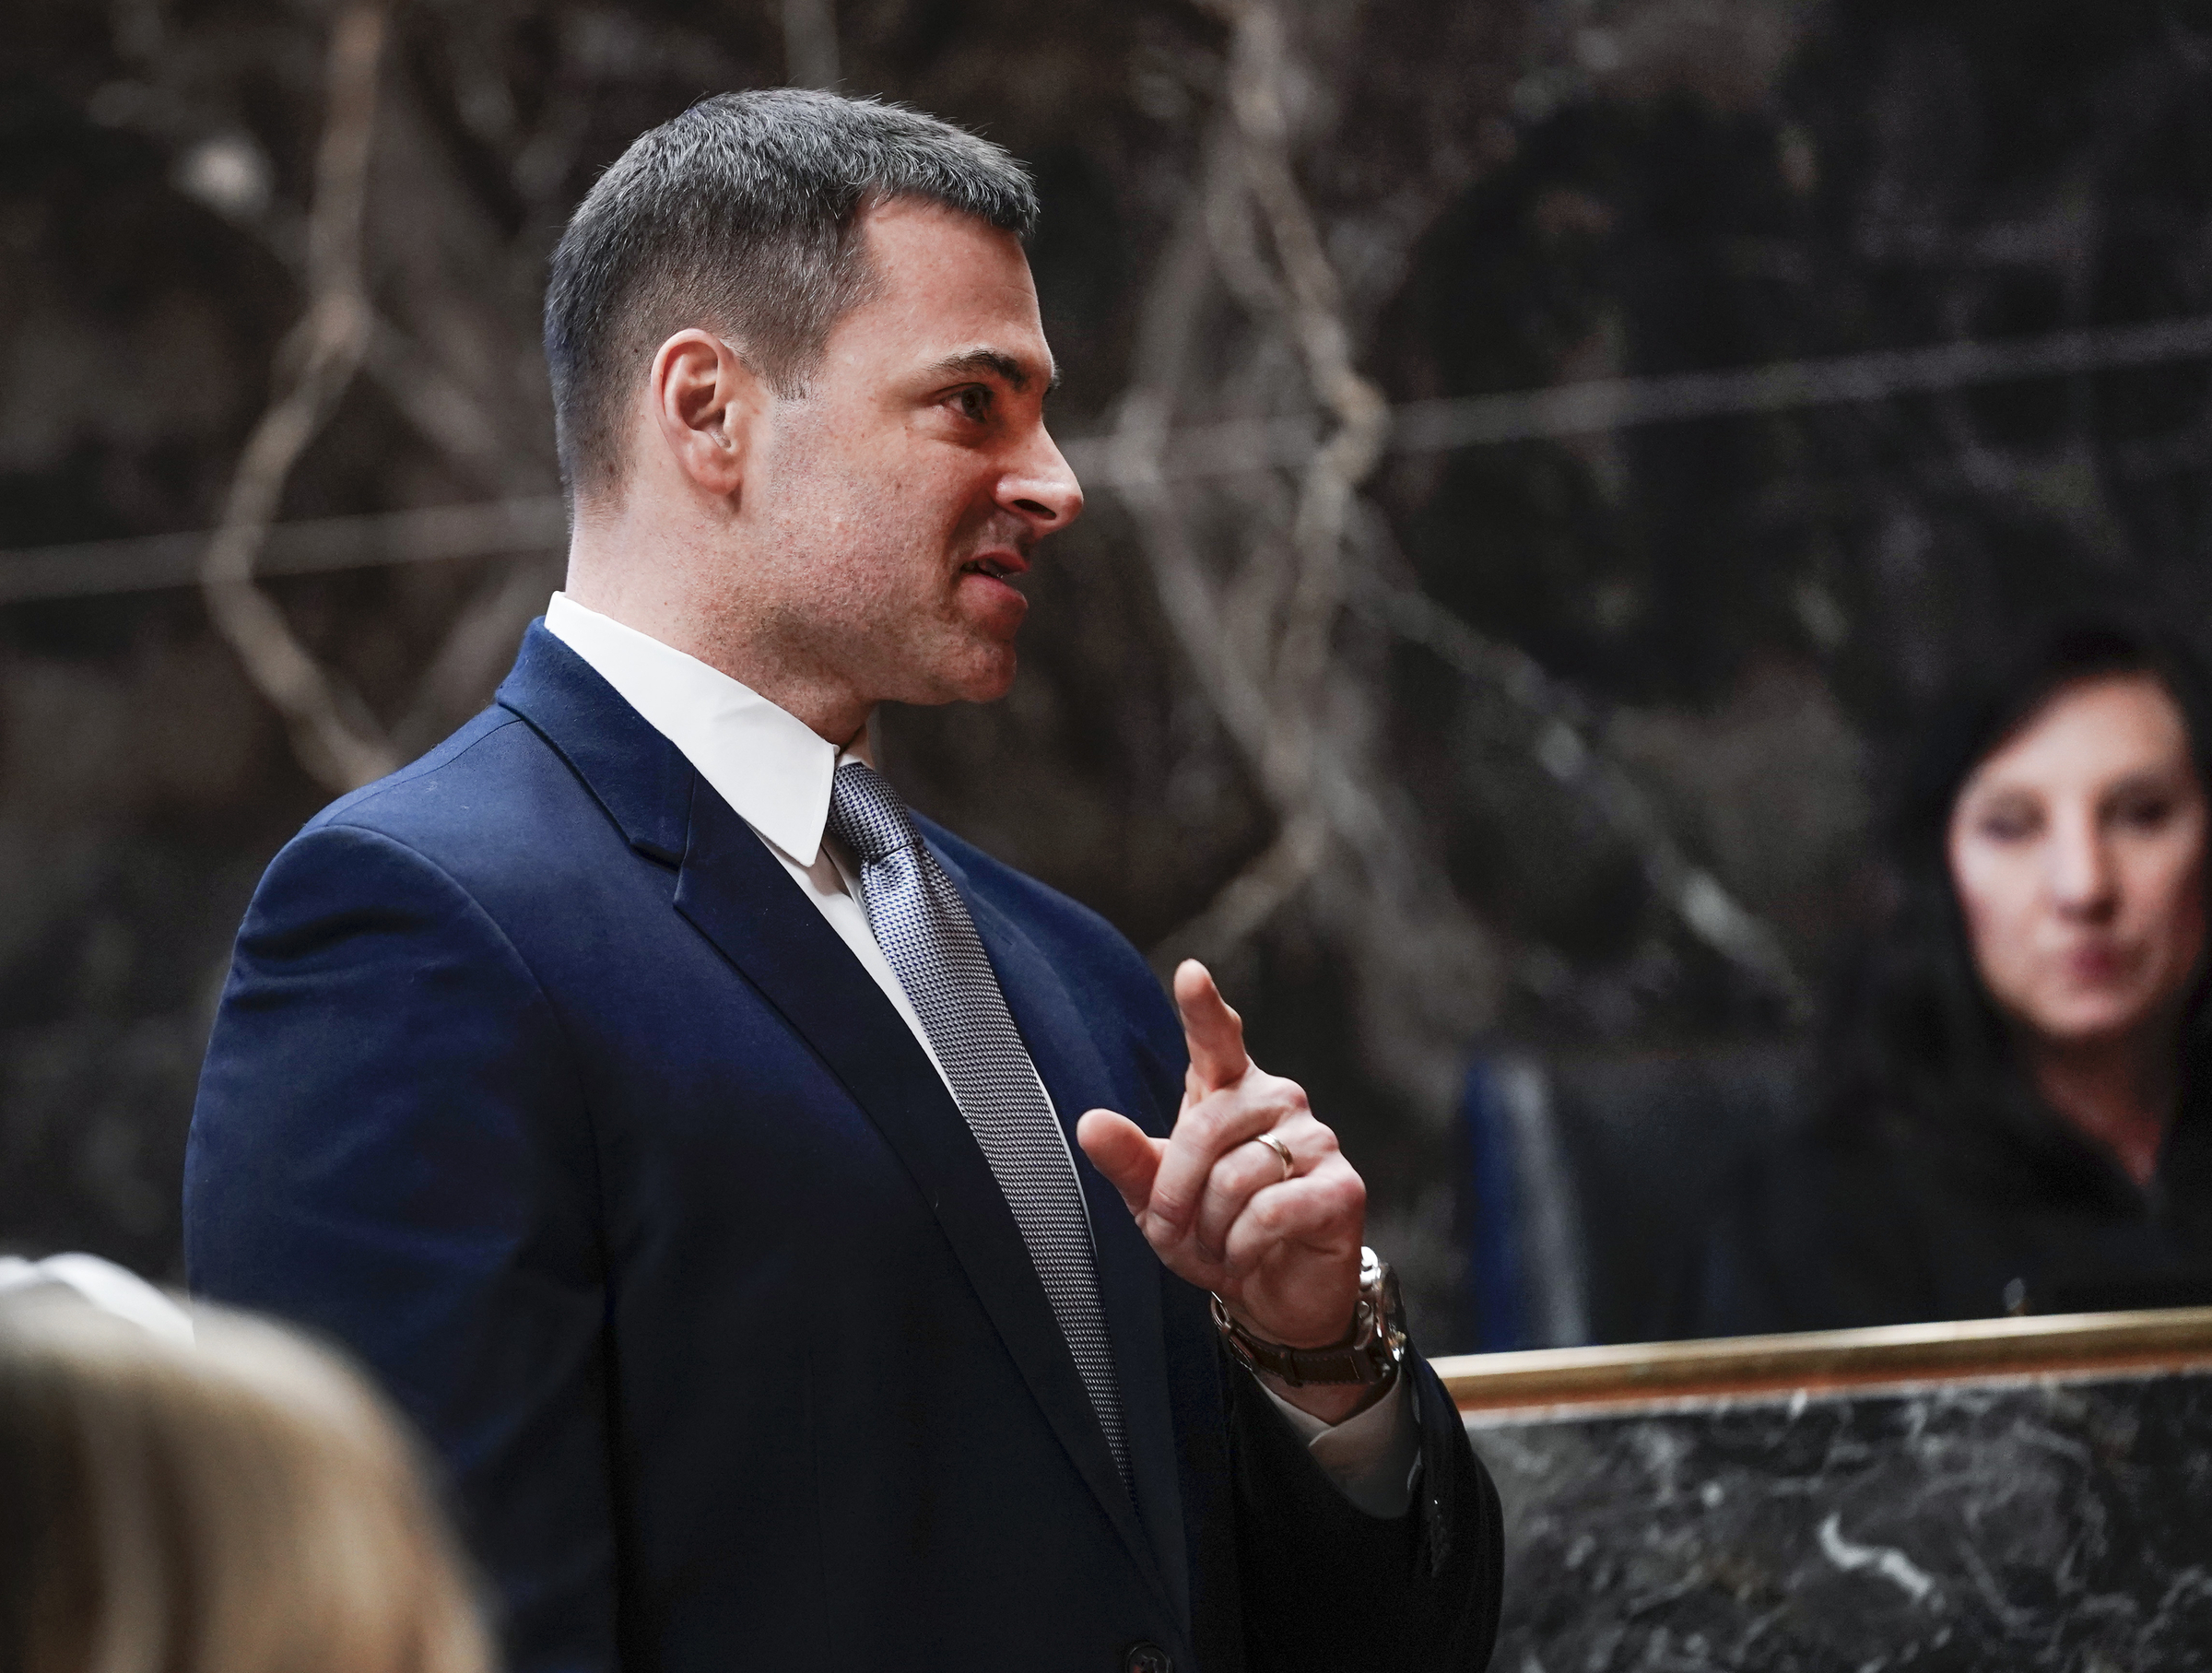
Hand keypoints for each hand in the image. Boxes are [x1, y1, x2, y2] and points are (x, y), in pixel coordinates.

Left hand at [1077, 961, 1370, 1420]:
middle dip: (1174, 1194)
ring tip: (1218, 1247)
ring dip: (1209, 1230)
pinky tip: (1248, 1256)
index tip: (1190, 974)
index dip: (1204, 1008)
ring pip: (1235, 1179)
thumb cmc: (1214, 1232)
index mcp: (1229, 1090)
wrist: (1275, 1294)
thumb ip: (1128, 1160)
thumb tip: (1090, 1123)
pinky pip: (1269, 1213)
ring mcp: (1316, 1140)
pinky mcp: (1343, 1187)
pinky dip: (1243, 1248)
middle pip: (1205, 1128)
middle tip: (1172, 1232)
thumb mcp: (1156, 1201)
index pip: (1217, 1039)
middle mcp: (1277, 1100)